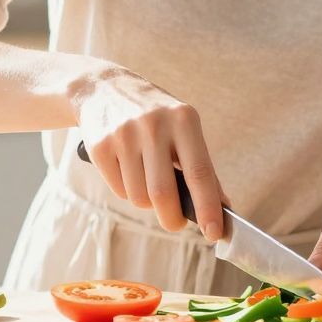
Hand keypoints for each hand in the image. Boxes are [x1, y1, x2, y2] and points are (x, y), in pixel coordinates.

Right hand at [71, 65, 224, 239]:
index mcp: (184, 120)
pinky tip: (127, 167)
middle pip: (163, 194)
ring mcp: (124, 135)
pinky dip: (127, 190)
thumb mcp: (184, 130)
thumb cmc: (156, 118)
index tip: (215, 233)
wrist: (104, 89)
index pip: (199, 173)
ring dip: (146, 201)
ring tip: (146, 178)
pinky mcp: (99, 147)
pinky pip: (119, 190)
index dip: (208, 207)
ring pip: (139, 197)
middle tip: (176, 223)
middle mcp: (154, 126)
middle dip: (171, 219)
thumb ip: (202, 167)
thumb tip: (222, 209)